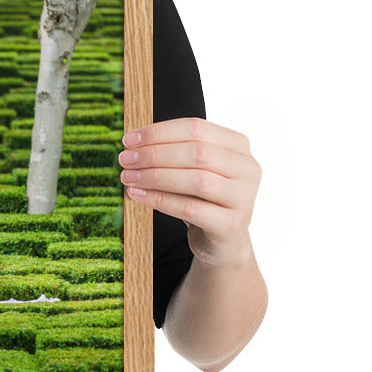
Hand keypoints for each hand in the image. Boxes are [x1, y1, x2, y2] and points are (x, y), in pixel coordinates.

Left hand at [119, 117, 261, 267]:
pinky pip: (190, 209)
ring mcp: (243, 198)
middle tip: (125, 159)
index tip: (129, 139)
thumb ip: (172, 152)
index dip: (159, 132)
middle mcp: (247, 169)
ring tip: (128, 177)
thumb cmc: (203, 199)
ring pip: (196, 180)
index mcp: (238, 146)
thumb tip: (132, 143)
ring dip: (155, 176)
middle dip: (154, 154)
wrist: (222, 242)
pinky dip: (160, 200)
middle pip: (197, 152)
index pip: (196, 128)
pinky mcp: (231, 225)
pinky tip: (138, 195)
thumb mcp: (191, 170)